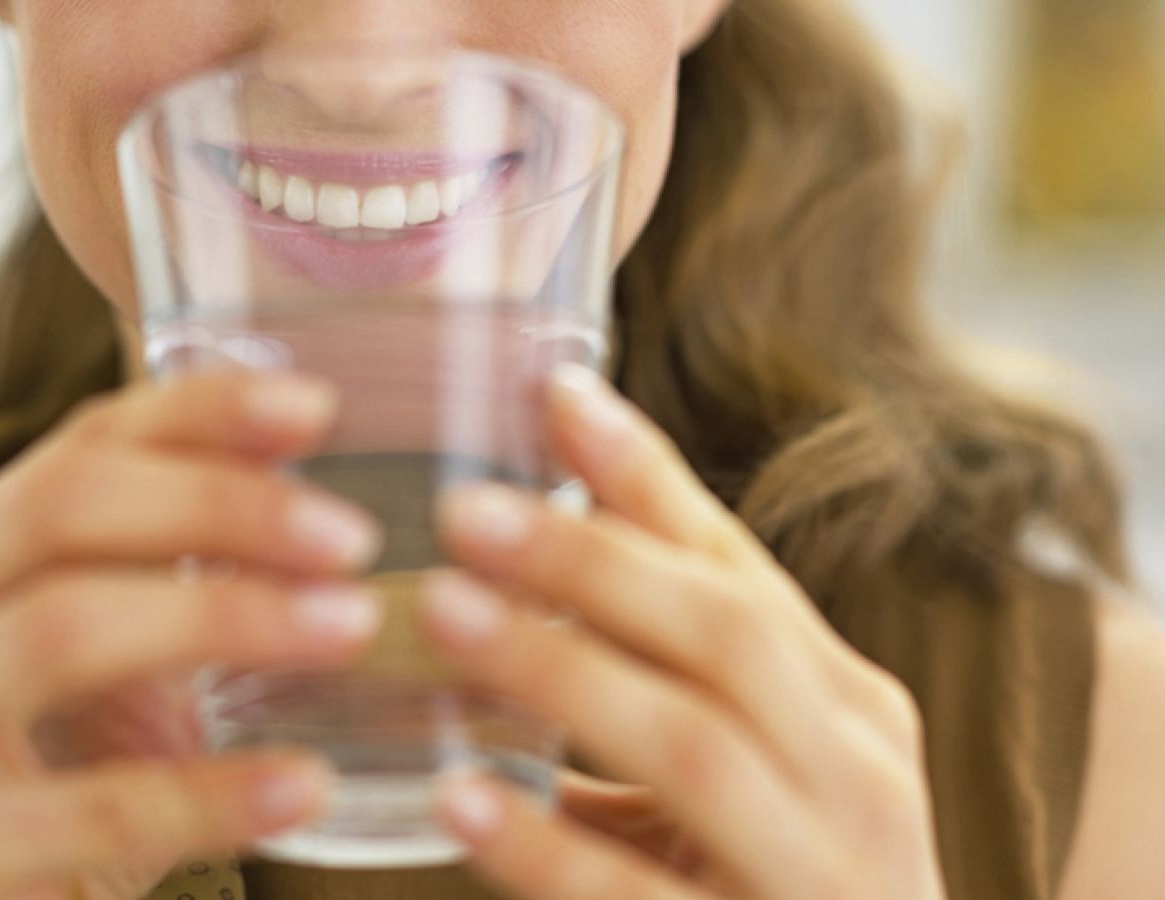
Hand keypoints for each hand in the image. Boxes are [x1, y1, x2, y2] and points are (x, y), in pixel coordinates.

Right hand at [0, 371, 384, 899]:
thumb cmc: (59, 774)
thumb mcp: (118, 649)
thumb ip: (175, 553)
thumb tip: (303, 445)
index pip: (80, 444)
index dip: (199, 413)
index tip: (319, 409)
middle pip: (60, 508)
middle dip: (220, 505)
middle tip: (353, 538)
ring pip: (61, 627)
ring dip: (224, 616)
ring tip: (350, 627)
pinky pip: (96, 805)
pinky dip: (213, 791)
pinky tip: (305, 785)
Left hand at [422, 364, 948, 899]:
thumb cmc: (784, 872)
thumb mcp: (755, 754)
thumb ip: (673, 658)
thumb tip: (550, 526)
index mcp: (848, 707)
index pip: (742, 569)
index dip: (645, 478)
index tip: (551, 393)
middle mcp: (855, 777)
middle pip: (729, 638)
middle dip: (595, 562)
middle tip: (467, 510)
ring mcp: (821, 875)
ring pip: (696, 751)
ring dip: (563, 673)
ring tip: (444, 614)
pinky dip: (548, 849)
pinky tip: (459, 800)